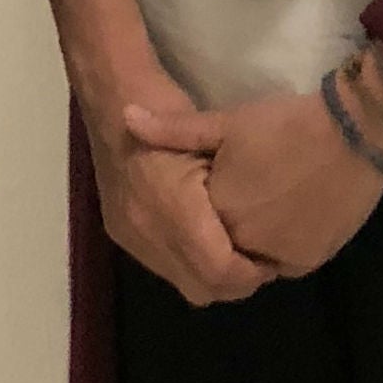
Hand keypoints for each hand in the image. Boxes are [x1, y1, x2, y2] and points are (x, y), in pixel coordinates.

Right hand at [85, 74, 268, 308]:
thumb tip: (267, 226)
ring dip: (212, 276)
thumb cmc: (169, 106)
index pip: (218, 269)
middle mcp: (146, 230)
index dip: (249, 273)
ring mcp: (130, 234)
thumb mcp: (212, 135)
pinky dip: (189, 264)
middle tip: (260, 261)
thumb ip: (236, 190)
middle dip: (235, 282)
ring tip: (236, 253)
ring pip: (183, 283)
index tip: (272, 260)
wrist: (111, 95)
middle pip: (202, 286)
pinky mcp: (121, 233)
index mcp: (172, 207)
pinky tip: (206, 242)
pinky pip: (164, 268)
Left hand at [127, 87, 382, 280]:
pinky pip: (283, 262)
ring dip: (251, 242)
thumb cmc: (285, 124)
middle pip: (221, 248)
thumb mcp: (226, 123)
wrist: (355, 132)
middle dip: (223, 231)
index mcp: (216, 214)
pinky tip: (290, 211)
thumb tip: (125, 118)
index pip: (193, 228)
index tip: (212, 188)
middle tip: (242, 195)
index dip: (199, 209)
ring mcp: (280, 257)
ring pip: (252, 260)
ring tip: (267, 201)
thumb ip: (174, 130)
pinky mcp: (310, 261)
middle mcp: (244, 245)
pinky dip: (281, 246)